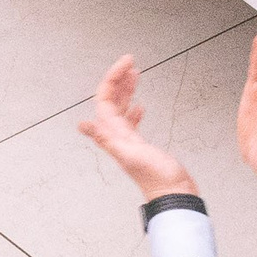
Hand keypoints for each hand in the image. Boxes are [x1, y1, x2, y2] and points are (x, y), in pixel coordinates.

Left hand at [79, 55, 194, 200]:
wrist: (174, 195)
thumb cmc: (158, 178)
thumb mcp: (131, 155)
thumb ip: (107, 139)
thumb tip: (82, 124)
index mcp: (114, 134)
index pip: (106, 99)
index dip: (113, 78)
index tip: (127, 62)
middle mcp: (118, 136)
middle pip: (112, 101)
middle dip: (119, 79)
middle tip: (130, 61)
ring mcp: (129, 140)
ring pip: (121, 109)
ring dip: (126, 90)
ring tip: (134, 75)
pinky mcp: (141, 145)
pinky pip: (132, 123)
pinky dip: (134, 110)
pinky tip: (140, 106)